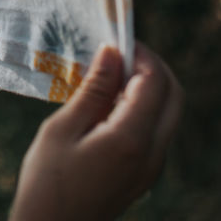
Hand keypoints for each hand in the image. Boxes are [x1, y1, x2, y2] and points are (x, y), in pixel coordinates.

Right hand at [6, 43, 182, 220]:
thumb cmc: (46, 182)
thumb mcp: (63, 128)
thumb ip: (94, 89)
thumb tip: (113, 52)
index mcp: (132, 139)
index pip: (155, 82)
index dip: (141, 54)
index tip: (116, 38)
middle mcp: (153, 154)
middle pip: (175, 96)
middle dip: (154, 67)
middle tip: (121, 52)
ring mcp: (153, 168)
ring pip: (169, 114)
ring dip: (150, 88)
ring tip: (111, 76)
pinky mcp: (145, 176)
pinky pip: (158, 132)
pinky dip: (144, 108)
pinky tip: (111, 104)